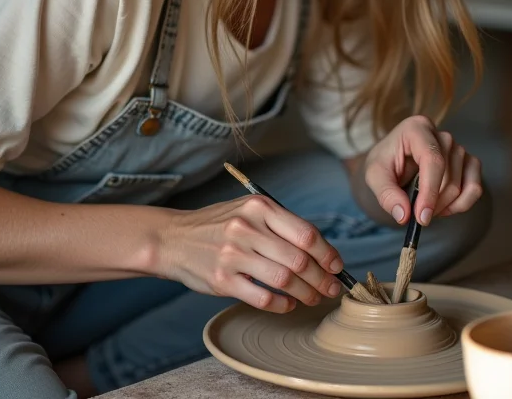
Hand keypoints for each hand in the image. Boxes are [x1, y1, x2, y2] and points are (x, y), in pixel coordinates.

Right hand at [158, 196, 344, 312]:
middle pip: (298, 259)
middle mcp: (247, 228)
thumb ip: (280, 224)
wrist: (174, 238)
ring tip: (314, 298)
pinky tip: (289, 305)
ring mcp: (233, 254)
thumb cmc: (219, 224)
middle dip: (322, 278)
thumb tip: (321, 250)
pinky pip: (263, 297)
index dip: (327, 253)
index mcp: (259, 207)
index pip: (305, 233)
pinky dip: (282, 305)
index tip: (337, 266)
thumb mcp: (248, 210)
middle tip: (332, 288)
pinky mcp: (222, 280)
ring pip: (284, 280)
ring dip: (306, 293)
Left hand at [363, 115, 481, 225]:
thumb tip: (403, 215)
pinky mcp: (468, 162)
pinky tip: (444, 207)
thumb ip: (386, 194)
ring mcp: (457, 147)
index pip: (432, 159)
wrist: (393, 162)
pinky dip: (461, 204)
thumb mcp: (374, 176)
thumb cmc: (384, 163)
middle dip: (432, 203)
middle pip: (448, 176)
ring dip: (444, 205)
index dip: (430, 191)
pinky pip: (475, 188)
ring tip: (425, 208)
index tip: (422, 217)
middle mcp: (441, 134)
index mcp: (417, 128)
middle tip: (416, 215)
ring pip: (461, 185)